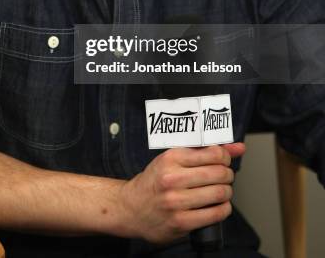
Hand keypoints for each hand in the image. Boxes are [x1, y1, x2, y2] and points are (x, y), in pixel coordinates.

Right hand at [119, 142, 244, 243]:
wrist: (131, 207)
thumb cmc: (155, 181)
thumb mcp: (173, 159)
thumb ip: (205, 151)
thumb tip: (238, 148)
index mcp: (171, 158)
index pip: (214, 153)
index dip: (225, 157)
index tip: (223, 160)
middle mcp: (173, 178)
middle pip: (219, 173)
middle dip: (227, 175)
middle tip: (224, 176)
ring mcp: (176, 201)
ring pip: (220, 193)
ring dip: (227, 192)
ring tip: (221, 191)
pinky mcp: (181, 222)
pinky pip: (215, 214)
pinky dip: (223, 209)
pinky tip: (218, 206)